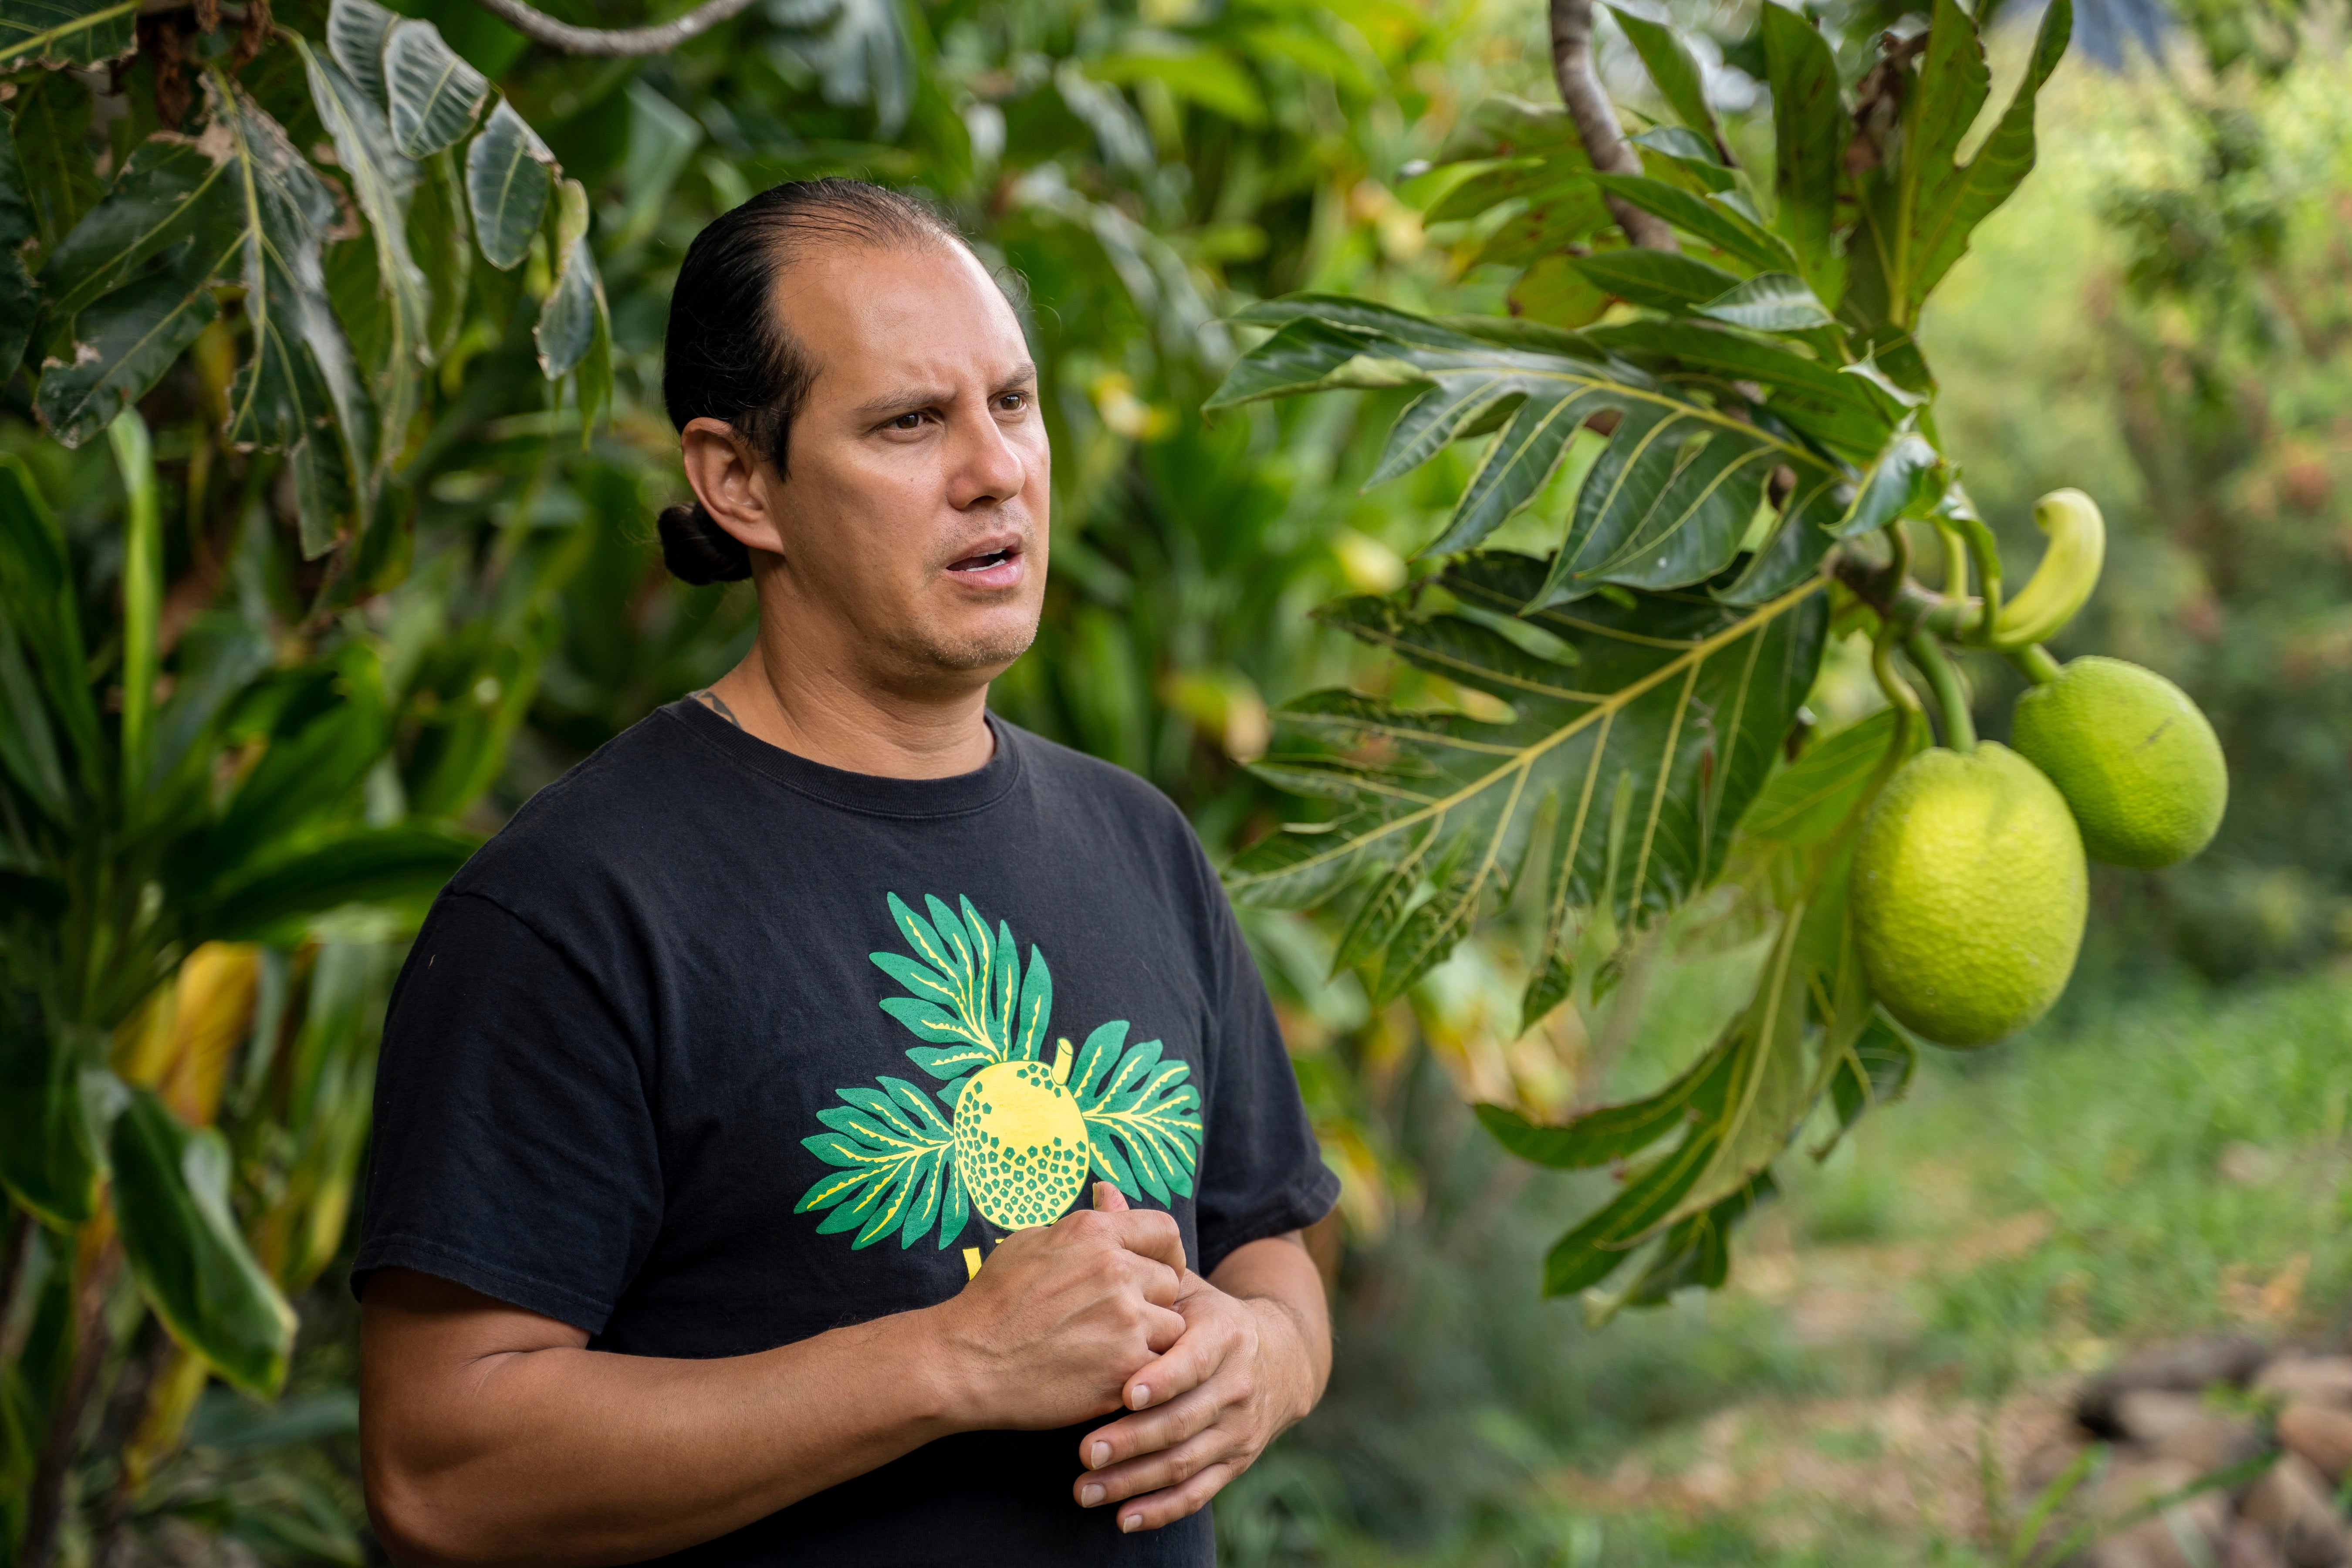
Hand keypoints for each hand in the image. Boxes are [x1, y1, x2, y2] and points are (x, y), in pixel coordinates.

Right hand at [931, 1186, 1187, 1431]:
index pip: (1164, 1231)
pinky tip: (1104, 1375)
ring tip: (1108, 1351)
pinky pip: (1159, 1368)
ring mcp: (1125, 1319)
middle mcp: (1115, 1269)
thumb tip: (1110, 1194)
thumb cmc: (992, 1302)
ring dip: (1149, 1341)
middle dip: (1151, 1303)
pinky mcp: (1126, 1366)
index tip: (1158, 1272)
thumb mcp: (1031, 1242)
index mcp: (1094, 1232)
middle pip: (1169, 1283)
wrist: (965, 1362)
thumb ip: (1082, 1224)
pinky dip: (1139, 1373)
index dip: (1167, 1255)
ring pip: (1170, 1328)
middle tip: (1116, 1323)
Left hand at [1068, 1236, 1316, 1532]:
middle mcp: (1237, 1383)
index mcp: (1224, 1333)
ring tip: (1084, 1489)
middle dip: (1134, 1439)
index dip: (1164, 1377)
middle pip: (1185, 1419)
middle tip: (1084, 1451)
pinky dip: (1164, 1508)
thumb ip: (1142, 1246)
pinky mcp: (1236, 1460)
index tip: (1124, 1391)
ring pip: (1187, 1460)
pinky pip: (1200, 1491)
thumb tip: (1101, 1189)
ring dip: (1136, 1479)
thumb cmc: (1208, 1315)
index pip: (1196, 1360)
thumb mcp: (1185, 1281)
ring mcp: (1239, 1427)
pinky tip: (1124, 1518)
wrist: (1279, 1358)